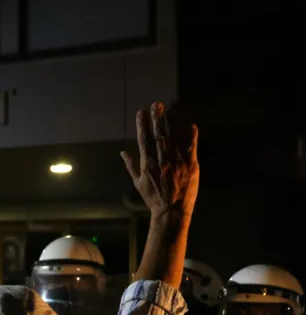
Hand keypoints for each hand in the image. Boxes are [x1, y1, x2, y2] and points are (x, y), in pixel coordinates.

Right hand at [121, 102, 198, 220]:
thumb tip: (122, 153)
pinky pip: (191, 146)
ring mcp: (177, 162)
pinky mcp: (190, 164)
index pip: (144, 140)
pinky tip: (190, 124)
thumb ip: (131, 166)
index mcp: (147, 164)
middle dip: (157, 118)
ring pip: (175, 137)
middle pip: (159, 135)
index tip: (141, 111)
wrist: (172, 210)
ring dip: (173, 122)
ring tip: (171, 110)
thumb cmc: (153, 198)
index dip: (142, 124)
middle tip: (157, 104)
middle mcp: (162, 160)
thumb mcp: (138, 183)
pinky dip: (191, 135)